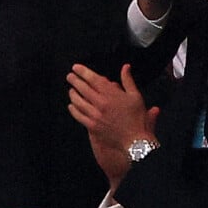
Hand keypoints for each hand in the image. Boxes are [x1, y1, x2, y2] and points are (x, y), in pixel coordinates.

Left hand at [67, 64, 159, 185]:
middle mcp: (101, 103)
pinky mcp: (92, 126)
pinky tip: (71, 106)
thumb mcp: (136, 96)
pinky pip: (78, 116)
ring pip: (78, 101)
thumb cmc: (137, 118)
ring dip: (73, 94)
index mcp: (111, 94)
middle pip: (82, 88)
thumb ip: (128, 80)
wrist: (135, 140)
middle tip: (70, 76)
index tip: (76, 67)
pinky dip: (73, 109)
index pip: (93, 79)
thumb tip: (125, 67)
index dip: (82, 71)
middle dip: (74, 80)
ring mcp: (95, 115)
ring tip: (71, 90)